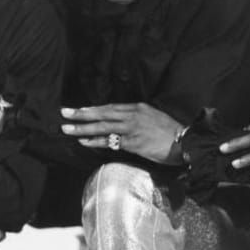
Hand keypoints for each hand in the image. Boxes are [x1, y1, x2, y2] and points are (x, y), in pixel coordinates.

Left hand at [61, 103, 184, 163]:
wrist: (185, 142)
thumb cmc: (171, 133)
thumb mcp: (154, 118)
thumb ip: (138, 118)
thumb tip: (122, 124)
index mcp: (138, 107)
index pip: (111, 107)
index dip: (93, 109)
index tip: (79, 110)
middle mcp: (133, 115)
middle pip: (103, 113)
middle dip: (82, 114)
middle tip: (65, 113)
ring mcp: (132, 128)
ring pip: (103, 126)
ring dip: (83, 128)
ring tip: (67, 129)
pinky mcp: (133, 142)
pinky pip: (110, 141)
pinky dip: (95, 141)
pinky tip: (83, 142)